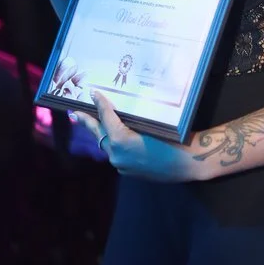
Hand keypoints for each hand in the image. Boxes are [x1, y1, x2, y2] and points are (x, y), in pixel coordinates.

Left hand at [71, 90, 200, 182]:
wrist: (189, 163)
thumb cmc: (174, 140)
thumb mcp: (153, 125)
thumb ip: (132, 121)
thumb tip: (121, 114)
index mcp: (121, 139)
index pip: (106, 117)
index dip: (99, 104)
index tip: (93, 93)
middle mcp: (116, 153)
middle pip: (98, 134)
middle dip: (86, 122)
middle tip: (74, 113)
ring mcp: (120, 164)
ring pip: (106, 145)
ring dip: (101, 133)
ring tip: (93, 123)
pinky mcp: (127, 171)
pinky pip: (115, 154)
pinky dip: (113, 145)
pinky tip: (115, 139)